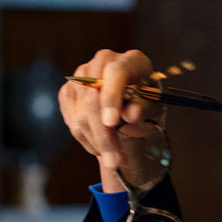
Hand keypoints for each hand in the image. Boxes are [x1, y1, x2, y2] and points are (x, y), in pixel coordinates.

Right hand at [58, 49, 156, 180]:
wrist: (131, 108)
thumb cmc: (145, 105)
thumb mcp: (153, 108)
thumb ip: (143, 109)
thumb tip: (131, 114)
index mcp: (131, 60)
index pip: (115, 73)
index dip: (111, 97)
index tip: (111, 122)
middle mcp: (103, 61)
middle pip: (93, 97)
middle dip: (103, 133)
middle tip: (114, 160)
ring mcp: (81, 76)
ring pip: (81, 114)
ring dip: (96, 141)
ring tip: (112, 155)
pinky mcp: (68, 91)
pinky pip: (72, 120)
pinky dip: (87, 138)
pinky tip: (101, 145)